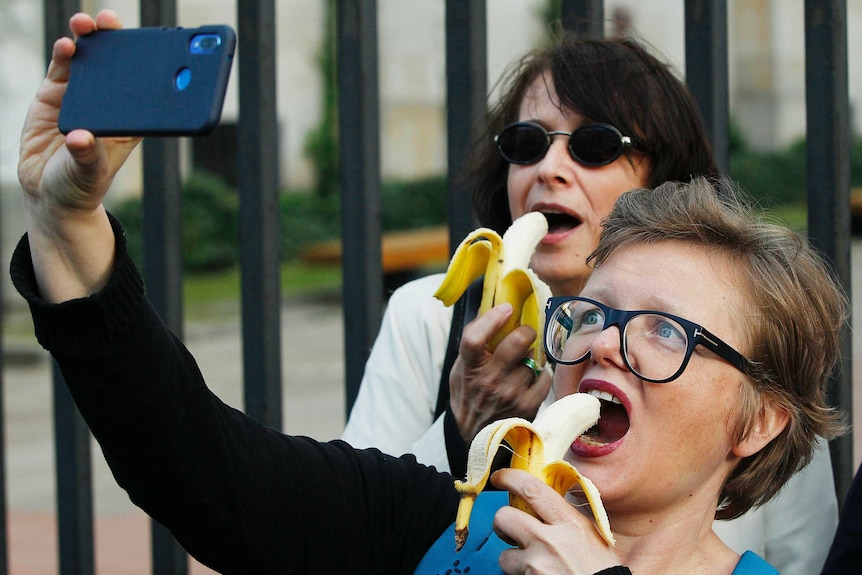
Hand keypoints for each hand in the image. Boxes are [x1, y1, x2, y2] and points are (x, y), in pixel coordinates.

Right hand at [18, 10, 140, 301]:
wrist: (49, 190)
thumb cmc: (81, 183)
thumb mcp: (89, 172)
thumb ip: (86, 155)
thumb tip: (80, 138)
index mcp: (130, 120)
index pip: (146, 88)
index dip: (152, 65)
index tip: (156, 47)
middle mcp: (109, 103)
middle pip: (117, 65)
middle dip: (117, 40)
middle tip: (112, 23)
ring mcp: (82, 95)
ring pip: (89, 59)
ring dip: (89, 38)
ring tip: (87, 25)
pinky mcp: (55, 94)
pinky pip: (62, 68)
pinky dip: (64, 54)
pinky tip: (67, 45)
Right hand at [449, 303, 551, 442]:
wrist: (475, 437)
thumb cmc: (469, 396)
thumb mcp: (461, 369)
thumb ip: (473, 342)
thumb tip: (491, 308)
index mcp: (469, 368)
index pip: (475, 339)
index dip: (492, 319)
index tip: (506, 308)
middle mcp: (488, 381)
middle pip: (516, 343)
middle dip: (527, 331)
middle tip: (527, 332)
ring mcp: (509, 394)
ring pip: (533, 360)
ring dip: (532, 358)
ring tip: (523, 364)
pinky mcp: (527, 406)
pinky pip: (544, 378)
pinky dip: (540, 375)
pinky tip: (530, 379)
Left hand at [492, 469, 621, 574]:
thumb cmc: (601, 570)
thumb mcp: (592, 535)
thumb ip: (567, 517)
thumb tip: (542, 499)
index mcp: (570, 523)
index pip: (532, 489)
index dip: (510, 478)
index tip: (501, 477)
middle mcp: (550, 541)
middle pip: (505, 516)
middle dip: (503, 522)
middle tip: (512, 529)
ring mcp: (537, 565)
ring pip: (504, 554)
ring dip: (514, 559)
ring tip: (533, 564)